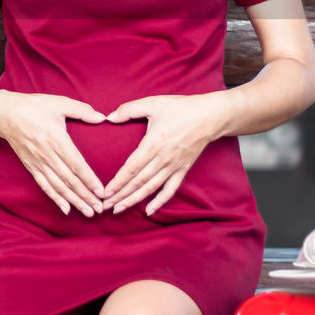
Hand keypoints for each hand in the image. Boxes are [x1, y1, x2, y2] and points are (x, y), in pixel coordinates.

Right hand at [0, 90, 107, 216]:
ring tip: (88, 212)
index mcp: (56, 139)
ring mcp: (38, 163)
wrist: (5, 114)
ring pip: (59, 186)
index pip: (76, 164)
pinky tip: (66, 209)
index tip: (101, 191)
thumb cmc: (33, 106)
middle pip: (69, 180)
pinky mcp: (31, 167)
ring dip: (74, 201)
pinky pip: (45, 186)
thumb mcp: (59, 102)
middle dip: (86, 196)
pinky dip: (56, 198)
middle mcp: (47, 155)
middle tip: (100, 208)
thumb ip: (82, 110)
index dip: (89, 179)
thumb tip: (102, 118)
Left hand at [101, 94, 222, 215]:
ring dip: (134, 200)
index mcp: (153, 144)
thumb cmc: (180, 108)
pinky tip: (149, 211)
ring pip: (151, 188)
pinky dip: (160, 201)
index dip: (117, 182)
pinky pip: (170, 189)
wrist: (209, 116)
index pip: (131, 168)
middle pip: (138, 182)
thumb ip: (129, 110)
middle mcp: (163, 159)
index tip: (105, 193)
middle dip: (121, 195)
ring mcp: (174, 166)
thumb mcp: (152, 103)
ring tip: (119, 209)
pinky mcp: (183, 169)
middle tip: (105, 206)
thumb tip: (109, 117)